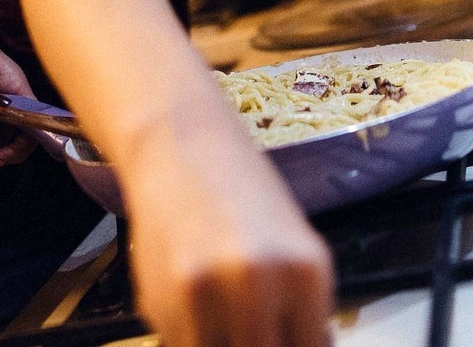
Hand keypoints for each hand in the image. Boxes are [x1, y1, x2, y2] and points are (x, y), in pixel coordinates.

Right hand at [125, 126, 334, 346]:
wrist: (180, 146)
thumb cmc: (240, 194)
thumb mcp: (292, 247)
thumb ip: (302, 308)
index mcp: (307, 272)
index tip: (279, 339)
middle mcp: (262, 284)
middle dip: (255, 344)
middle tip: (244, 329)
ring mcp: (211, 294)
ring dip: (217, 343)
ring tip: (216, 318)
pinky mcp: (164, 300)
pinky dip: (186, 337)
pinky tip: (188, 306)